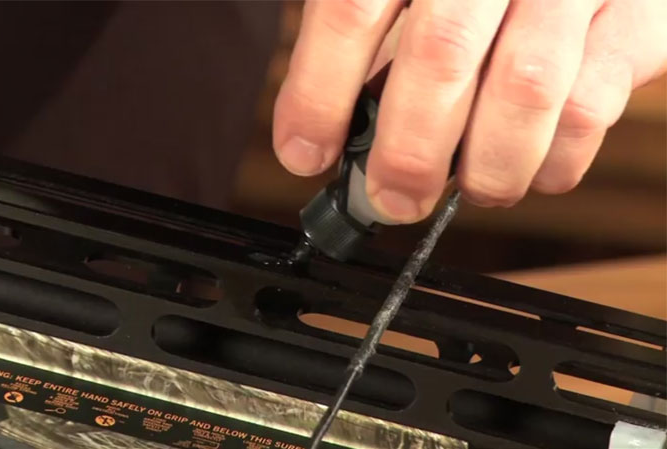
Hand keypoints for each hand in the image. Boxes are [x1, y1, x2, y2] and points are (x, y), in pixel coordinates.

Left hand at [273, 0, 666, 222]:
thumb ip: (372, 37)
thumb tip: (329, 130)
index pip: (351, 12)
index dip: (318, 95)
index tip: (305, 155)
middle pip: (440, 55)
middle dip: (408, 152)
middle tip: (393, 198)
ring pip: (525, 89)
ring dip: (488, 166)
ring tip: (475, 189)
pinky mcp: (635, 15)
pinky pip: (592, 106)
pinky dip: (554, 159)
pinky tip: (531, 167)